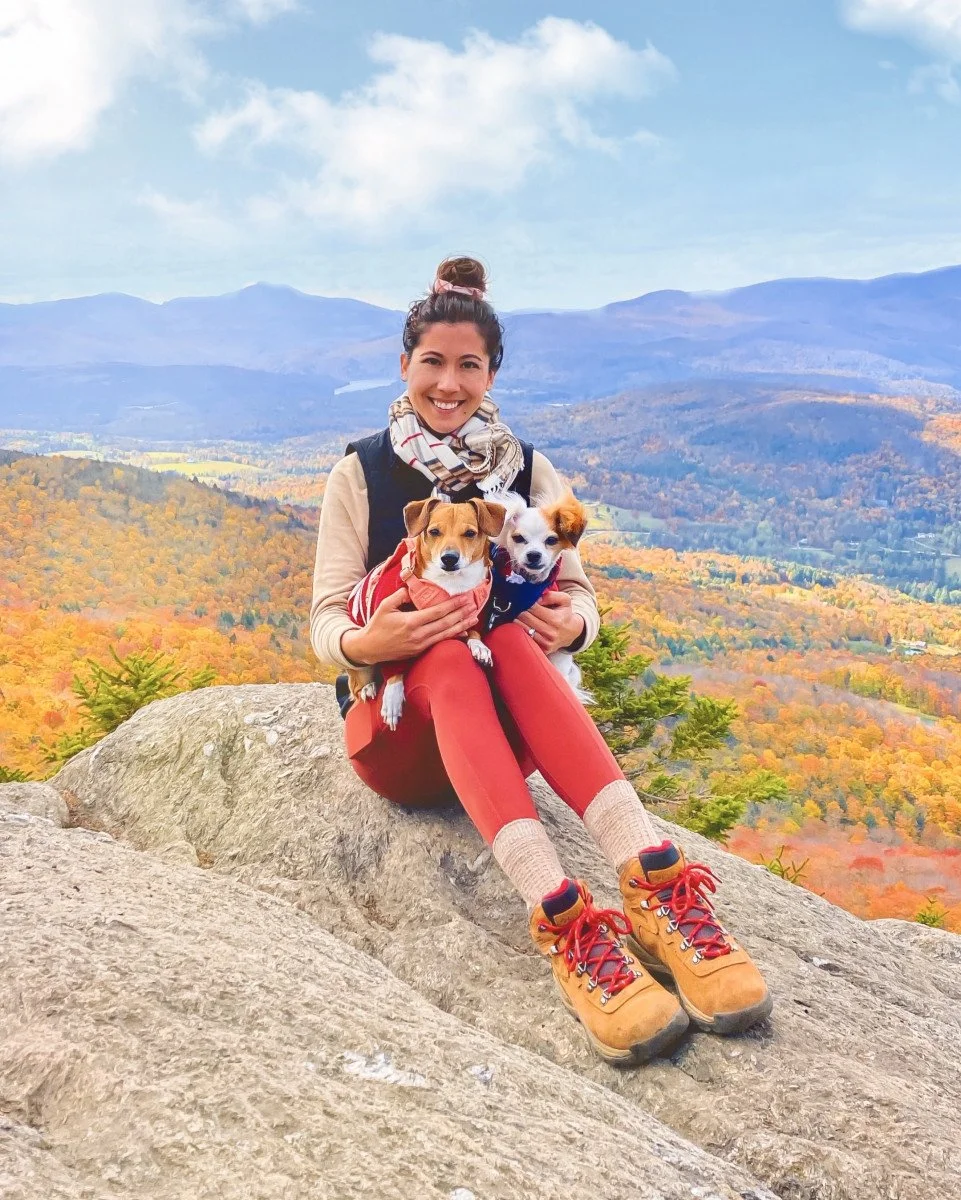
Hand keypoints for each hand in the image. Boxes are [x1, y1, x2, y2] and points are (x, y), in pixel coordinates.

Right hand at [341, 587, 476, 665]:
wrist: (370, 648)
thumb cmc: (377, 625)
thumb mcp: (385, 606)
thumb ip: (400, 595)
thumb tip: (414, 588)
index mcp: (410, 622)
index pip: (437, 612)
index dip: (453, 605)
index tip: (464, 598)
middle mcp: (418, 635)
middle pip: (445, 623)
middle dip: (461, 613)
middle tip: (474, 605)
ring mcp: (420, 645)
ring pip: (446, 634)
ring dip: (462, 625)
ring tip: (474, 617)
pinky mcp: (420, 651)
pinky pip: (440, 642)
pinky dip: (453, 636)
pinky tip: (463, 632)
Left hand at [517, 590, 584, 653]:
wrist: (572, 632)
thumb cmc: (565, 613)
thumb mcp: (564, 600)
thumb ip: (551, 596)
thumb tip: (537, 598)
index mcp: (556, 619)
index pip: (533, 608)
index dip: (527, 602)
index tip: (526, 600)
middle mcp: (551, 633)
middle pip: (525, 618)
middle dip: (521, 610)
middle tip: (520, 607)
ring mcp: (546, 643)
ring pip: (523, 628)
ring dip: (518, 620)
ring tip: (520, 615)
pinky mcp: (543, 650)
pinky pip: (526, 638)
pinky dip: (521, 631)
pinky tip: (523, 625)